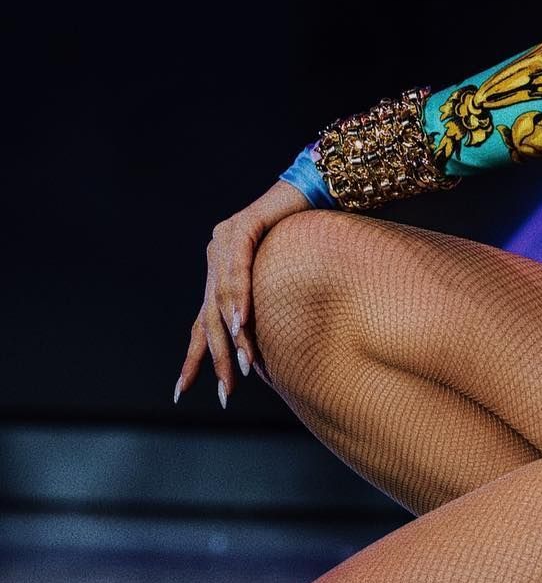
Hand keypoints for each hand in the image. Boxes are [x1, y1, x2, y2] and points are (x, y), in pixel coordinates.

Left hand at [174, 180, 312, 408]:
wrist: (317, 191)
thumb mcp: (282, 281)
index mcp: (220, 273)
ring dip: (234, 334)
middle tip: (225, 390)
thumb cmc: (307, 238)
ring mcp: (224, 240)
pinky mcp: (241, 226)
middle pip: (209, 317)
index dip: (194, 357)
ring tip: (242, 364)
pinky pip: (237, 268)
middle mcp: (215, 257)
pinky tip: (242, 321)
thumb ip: (266, 307)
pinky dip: (240, 297)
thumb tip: (267, 351)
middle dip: (216, 357)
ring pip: (222, 298)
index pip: (202, 323)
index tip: (183, 391)